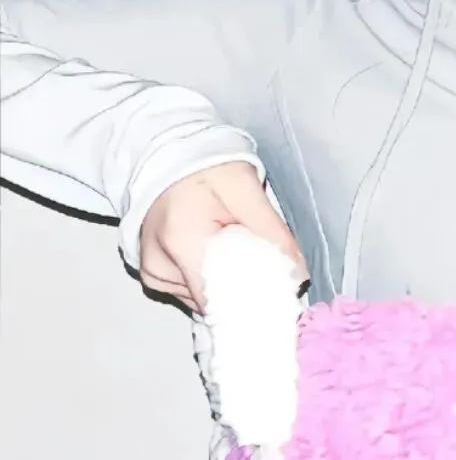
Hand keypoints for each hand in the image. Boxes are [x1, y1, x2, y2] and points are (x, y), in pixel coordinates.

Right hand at [139, 162, 304, 313]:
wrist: (167, 155)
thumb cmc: (206, 166)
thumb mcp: (245, 186)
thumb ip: (272, 231)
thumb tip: (298, 274)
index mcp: (183, 243)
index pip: (222, 300)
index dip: (253, 301)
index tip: (278, 296)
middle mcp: (160, 268)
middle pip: (213, 303)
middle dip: (243, 290)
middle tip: (263, 266)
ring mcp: (153, 274)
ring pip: (202, 300)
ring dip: (225, 284)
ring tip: (235, 251)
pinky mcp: (153, 275)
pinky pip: (189, 291)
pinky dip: (208, 280)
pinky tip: (217, 255)